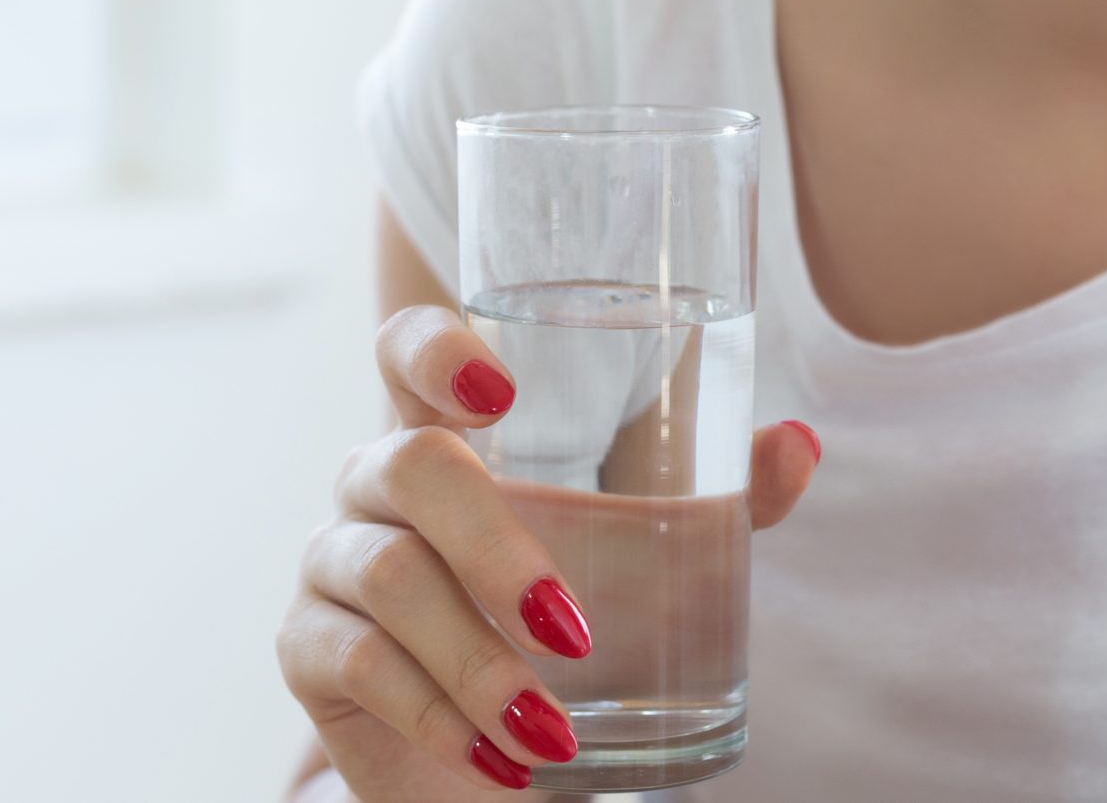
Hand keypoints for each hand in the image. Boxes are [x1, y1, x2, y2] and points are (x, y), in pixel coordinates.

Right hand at [276, 305, 822, 795]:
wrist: (501, 745)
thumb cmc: (567, 615)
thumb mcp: (653, 552)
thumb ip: (726, 497)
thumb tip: (799, 445)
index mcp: (450, 430)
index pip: (407, 349)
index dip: (435, 350)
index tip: (500, 388)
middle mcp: (377, 478)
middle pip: (413, 465)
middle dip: (496, 546)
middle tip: (573, 627)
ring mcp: (333, 558)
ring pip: (390, 576)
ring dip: (479, 661)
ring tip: (552, 728)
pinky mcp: (308, 647)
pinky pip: (357, 663)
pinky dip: (437, 714)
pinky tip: (497, 756)